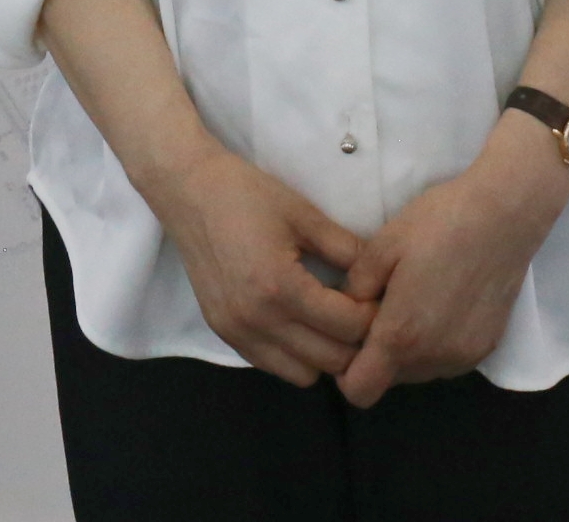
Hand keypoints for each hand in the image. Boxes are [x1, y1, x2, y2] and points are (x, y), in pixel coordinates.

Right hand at [147, 143, 377, 387]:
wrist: (188, 192)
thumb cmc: (247, 195)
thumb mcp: (304, 215)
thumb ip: (347, 250)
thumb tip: (381, 278)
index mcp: (280, 288)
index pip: (347, 327)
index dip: (373, 315)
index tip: (379, 297)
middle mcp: (257, 321)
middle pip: (330, 361)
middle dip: (354, 340)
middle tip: (359, 311)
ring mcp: (236, 332)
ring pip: (302, 375)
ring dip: (324, 354)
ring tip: (329, 319)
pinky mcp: (223, 334)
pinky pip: (272, 365)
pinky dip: (294, 354)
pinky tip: (299, 321)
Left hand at [335, 122, 568, 406]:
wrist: (504, 215)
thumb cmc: (438, 224)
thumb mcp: (381, 246)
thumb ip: (354, 288)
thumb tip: (348, 309)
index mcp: (401, 336)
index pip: (359, 391)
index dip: (344, 371)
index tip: (350, 335)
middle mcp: (434, 358)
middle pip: (389, 379)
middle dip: (377, 353)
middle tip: (382, 305)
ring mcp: (464, 357)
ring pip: (419, 371)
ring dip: (408, 349)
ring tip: (415, 300)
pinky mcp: (487, 348)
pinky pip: (446, 360)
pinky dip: (436, 343)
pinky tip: (442, 302)